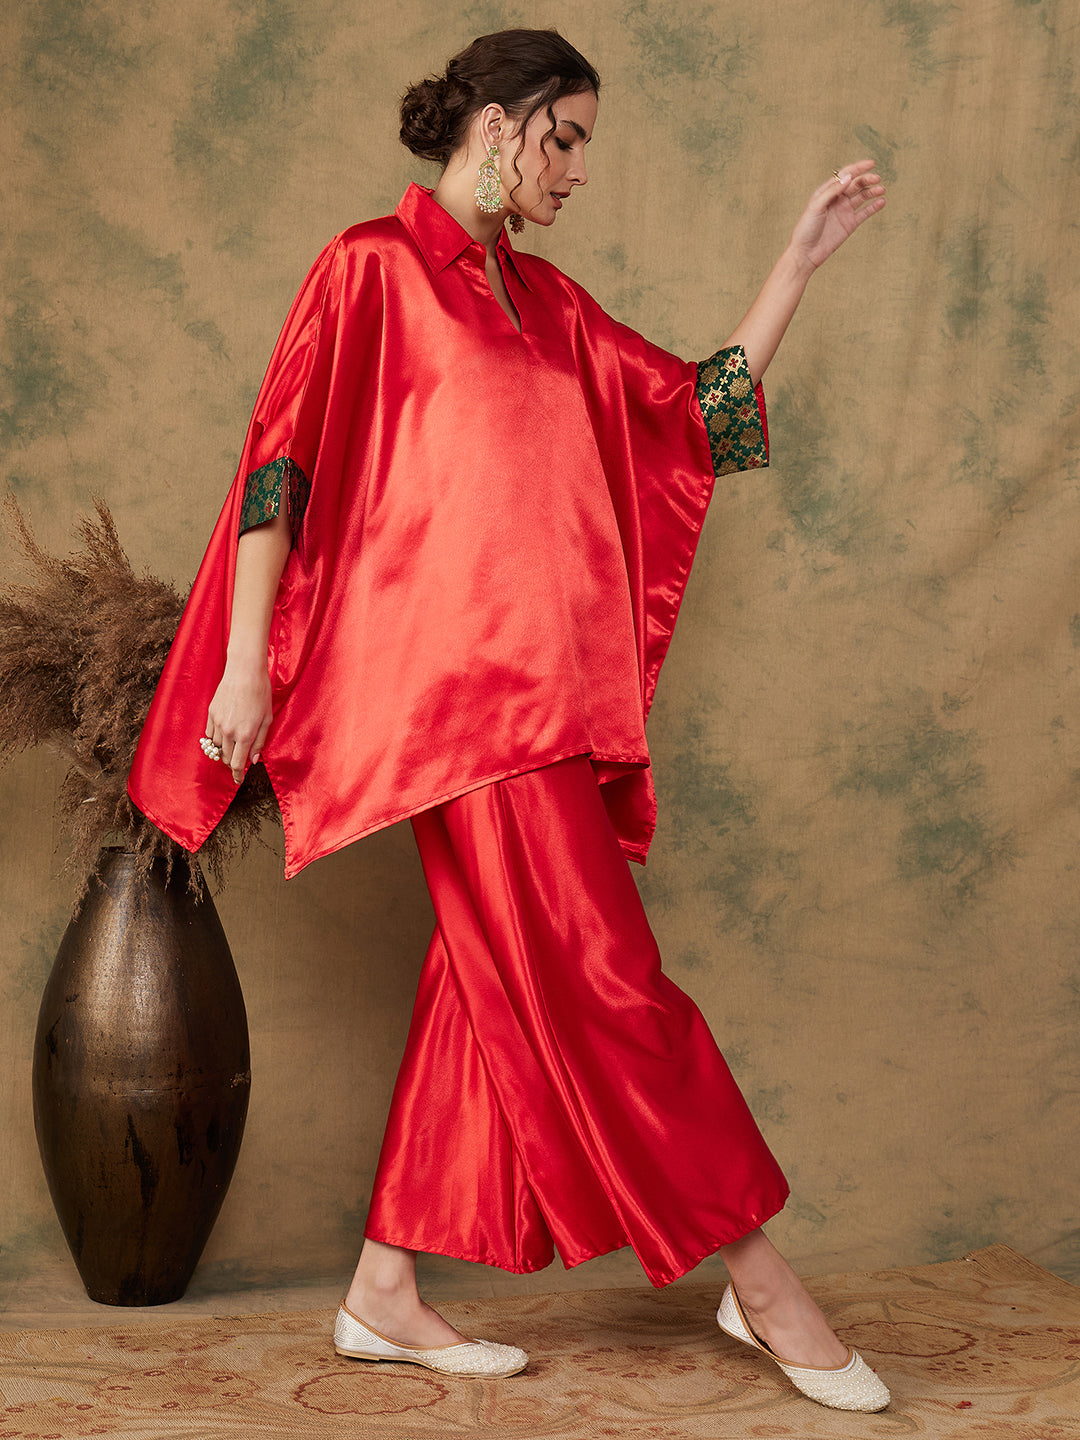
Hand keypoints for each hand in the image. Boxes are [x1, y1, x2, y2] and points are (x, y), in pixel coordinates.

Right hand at [204, 656, 272, 784]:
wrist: (244, 672)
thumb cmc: (261, 694)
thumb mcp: (267, 720)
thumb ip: (260, 742)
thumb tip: (252, 760)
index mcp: (245, 735)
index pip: (237, 764)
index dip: (237, 775)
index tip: (238, 781)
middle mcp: (229, 731)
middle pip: (226, 758)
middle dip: (232, 764)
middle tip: (237, 765)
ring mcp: (217, 722)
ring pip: (216, 747)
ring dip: (224, 751)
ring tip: (232, 748)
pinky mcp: (211, 713)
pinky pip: (209, 734)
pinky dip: (215, 740)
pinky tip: (223, 737)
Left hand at [787, 159, 885, 273]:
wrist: (806, 253)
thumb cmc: (806, 228)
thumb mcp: (816, 206)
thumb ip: (832, 191)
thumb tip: (848, 177)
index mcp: (827, 191)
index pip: (845, 175)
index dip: (858, 168)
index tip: (872, 164)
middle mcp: (837, 199)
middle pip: (856, 184)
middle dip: (867, 179)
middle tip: (877, 179)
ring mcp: (844, 211)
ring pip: (862, 197)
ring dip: (872, 191)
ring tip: (881, 189)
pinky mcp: (850, 224)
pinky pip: (865, 212)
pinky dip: (874, 207)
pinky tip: (882, 202)